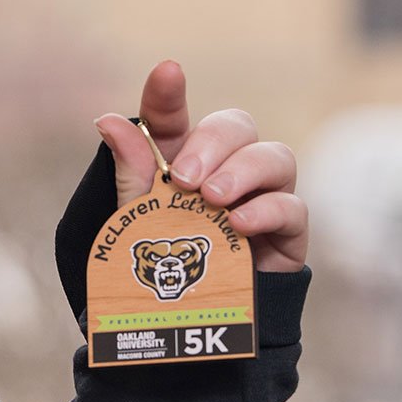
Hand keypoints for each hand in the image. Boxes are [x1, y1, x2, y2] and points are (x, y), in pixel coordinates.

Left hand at [93, 59, 307, 272]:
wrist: (194, 328)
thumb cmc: (167, 271)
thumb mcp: (139, 223)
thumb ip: (132, 173)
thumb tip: (108, 121)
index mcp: (181, 163)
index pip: (174, 119)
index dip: (168, 95)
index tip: (168, 73)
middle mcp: (228, 171)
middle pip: (237, 125)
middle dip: (212, 143)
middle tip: (184, 177)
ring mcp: (263, 198)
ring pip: (275, 156)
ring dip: (244, 170)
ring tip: (213, 199)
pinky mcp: (287, 233)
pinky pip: (293, 207)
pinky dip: (267, 210)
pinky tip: (238, 225)